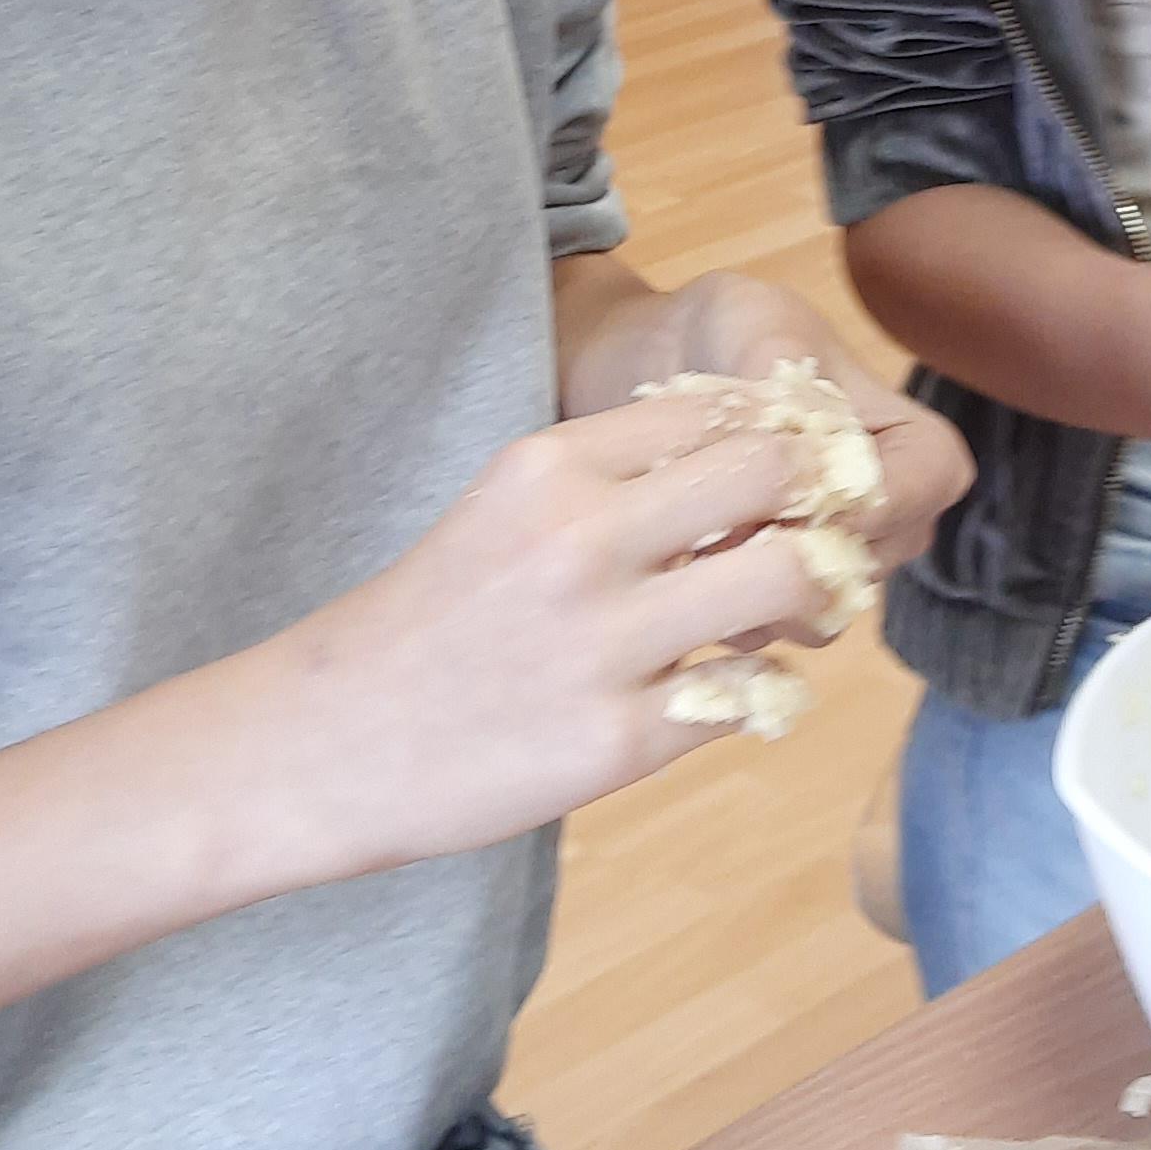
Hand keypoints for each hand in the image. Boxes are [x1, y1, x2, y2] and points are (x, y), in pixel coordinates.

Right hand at [260, 396, 857, 864]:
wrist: (333, 740)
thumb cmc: (438, 614)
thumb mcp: (510, 504)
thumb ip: (618, 473)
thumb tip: (752, 451)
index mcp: (553, 465)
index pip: (724, 408)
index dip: (779, 436)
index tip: (789, 473)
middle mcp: (583, 539)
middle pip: (777, 470)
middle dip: (817, 499)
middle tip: (814, 536)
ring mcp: (605, 643)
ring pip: (789, 579)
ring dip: (812, 595)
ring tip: (786, 618)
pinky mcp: (618, 741)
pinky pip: (753, 695)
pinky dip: (762, 690)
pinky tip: (730, 690)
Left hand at [557, 263, 971, 579]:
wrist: (654, 373)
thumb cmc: (723, 335)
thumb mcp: (755, 323)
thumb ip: (779, 374)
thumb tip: (794, 444)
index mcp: (913, 446)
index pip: (926, 483)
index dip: (868, 498)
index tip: (791, 495)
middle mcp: (891, 519)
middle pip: (871, 557)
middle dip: (794, 549)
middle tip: (720, 525)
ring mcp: (836, 565)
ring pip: (819, 607)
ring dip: (754, 585)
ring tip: (690, 540)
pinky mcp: (779, 602)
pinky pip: (769, 631)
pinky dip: (722, 607)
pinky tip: (674, 566)